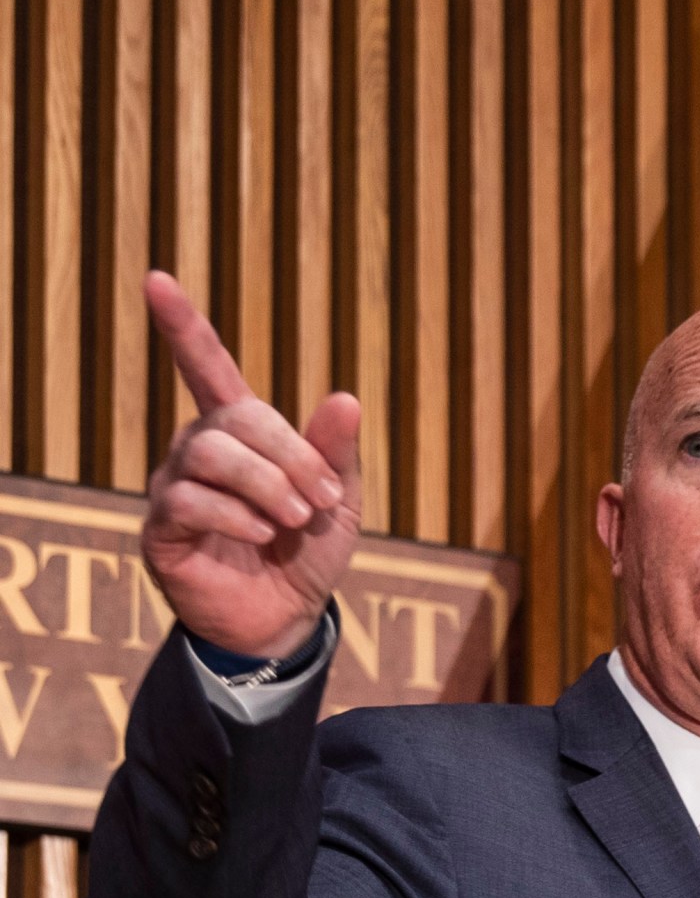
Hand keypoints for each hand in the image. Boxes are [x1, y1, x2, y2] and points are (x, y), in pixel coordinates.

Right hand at [139, 271, 361, 657]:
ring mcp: (174, 486)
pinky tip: (263, 536)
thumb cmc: (309, 551)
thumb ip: (337, 451)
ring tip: (297, 518)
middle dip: (289, 453)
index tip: (158, 279)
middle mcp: (198, 449)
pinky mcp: (160, 528)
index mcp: (241, 433)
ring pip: (210, 453)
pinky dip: (237, 515)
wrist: (289, 617)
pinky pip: (190, 501)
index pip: (206, 367)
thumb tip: (344, 396)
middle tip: (323, 498)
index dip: (183, 326)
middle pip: (234, 415)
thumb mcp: (340, 498)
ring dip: (267, 484)